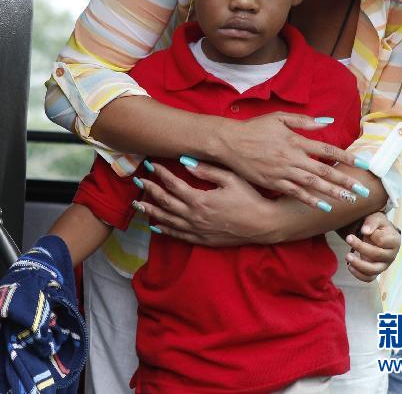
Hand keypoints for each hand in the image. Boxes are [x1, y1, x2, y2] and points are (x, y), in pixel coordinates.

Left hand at [136, 161, 271, 245]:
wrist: (264, 224)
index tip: (150, 165)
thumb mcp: (230, 178)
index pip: (173, 184)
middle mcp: (195, 217)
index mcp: (200, 199)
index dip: (160, 174)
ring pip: (168, 221)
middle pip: (166, 203)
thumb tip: (185, 161)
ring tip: (138, 204)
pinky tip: (156, 227)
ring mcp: (198, 230)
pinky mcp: (203, 240)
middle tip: (137, 181)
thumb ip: (207, 170)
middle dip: (150, 190)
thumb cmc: (249, 198)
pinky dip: (165, 230)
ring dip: (152, 211)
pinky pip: (179, 236)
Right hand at [218, 112, 364, 208]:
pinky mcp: (274, 183)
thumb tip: (327, 121)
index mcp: (295, 140)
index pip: (327, 149)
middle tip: (363, 191)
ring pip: (313, 184)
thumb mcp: (279, 117)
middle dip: (345, 181)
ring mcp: (283, 172)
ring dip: (332, 192)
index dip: (345, 157)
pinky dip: (311, 200)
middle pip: (324, 171)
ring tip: (348, 200)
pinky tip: (323, 206)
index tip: (362, 164)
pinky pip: (296, 193)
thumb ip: (304, 121)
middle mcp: (292, 157)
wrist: (230, 142)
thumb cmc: (255, 128)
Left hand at [343, 212, 400, 281]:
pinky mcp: (375, 271)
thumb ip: (372, 222)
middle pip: (377, 255)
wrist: (377, 232)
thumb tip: (365, 231)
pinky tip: (349, 266)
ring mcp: (384, 265)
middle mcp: (391, 255)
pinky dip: (359, 275)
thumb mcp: (376, 217)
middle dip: (361, 247)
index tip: (363, 229)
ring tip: (347, 256)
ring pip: (373, 270)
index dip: (372, 235)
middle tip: (348, 238)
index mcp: (394, 241)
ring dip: (359, 264)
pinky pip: (369, 278)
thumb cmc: (377, 224)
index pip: (382, 241)